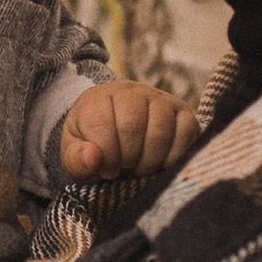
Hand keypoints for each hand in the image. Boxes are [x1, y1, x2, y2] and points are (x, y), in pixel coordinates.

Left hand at [61, 76, 200, 180]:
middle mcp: (129, 91)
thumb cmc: (95, 149)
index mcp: (96, 99)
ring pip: (160, 129)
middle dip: (128, 158)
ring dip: (150, 160)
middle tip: (125, 169)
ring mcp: (159, 98)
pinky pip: (186, 132)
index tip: (107, 170)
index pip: (100, 123)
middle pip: (131, 126)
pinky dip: (174, 156)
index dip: (106, 155)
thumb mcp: (75, 157)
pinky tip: (161, 164)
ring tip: (141, 168)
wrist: (119, 140)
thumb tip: (92, 158)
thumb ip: (76, 160)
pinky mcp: (183, 111)